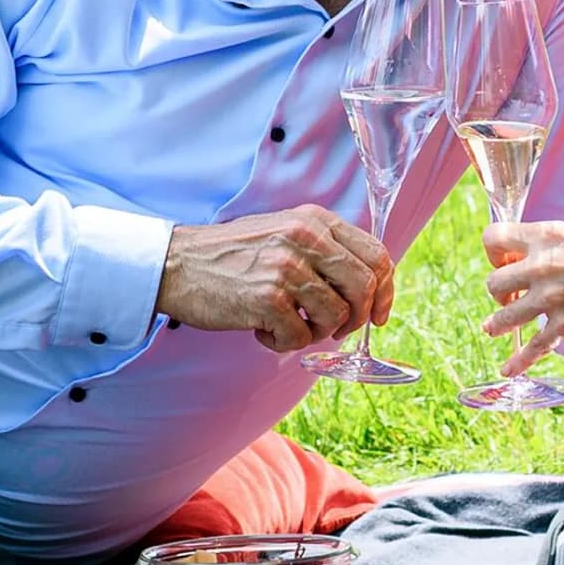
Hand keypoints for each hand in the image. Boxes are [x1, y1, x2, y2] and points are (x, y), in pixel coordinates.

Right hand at [157, 207, 397, 352]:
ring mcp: (287, 268)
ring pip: (336, 318)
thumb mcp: (284, 232)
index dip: (386, 292)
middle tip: (334, 329)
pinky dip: (283, 343)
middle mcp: (306, 238)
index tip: (379, 315)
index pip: (377, 256)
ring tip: (287, 324)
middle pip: (365, 289)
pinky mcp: (268, 299)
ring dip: (316, 332)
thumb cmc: (232, 255)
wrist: (177, 264)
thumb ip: (324, 249)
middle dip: (356, 319)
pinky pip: (299, 338)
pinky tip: (262, 331)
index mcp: (316, 220)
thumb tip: (367, 285)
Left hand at [481, 219, 563, 371]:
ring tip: (494, 328)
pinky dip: (519, 362)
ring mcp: (553, 298)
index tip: (505, 260)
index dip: (494, 250)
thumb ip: (558, 245)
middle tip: (511, 293)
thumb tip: (540, 258)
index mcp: (549, 235)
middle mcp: (544, 265)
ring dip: (498, 323)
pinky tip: (509, 370)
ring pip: (505, 316)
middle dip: (498, 289)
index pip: (495, 237)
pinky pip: (534, 347)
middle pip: (494, 281)